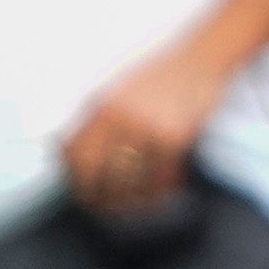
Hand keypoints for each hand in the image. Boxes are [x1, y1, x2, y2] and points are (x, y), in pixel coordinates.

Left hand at [60, 35, 233, 223]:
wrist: (203, 60)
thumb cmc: (161, 76)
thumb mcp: (117, 90)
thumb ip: (94, 119)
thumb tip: (65, 151)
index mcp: (102, 106)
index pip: (76, 155)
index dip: (77, 181)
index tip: (84, 193)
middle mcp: (122, 118)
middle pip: (100, 174)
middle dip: (102, 198)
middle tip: (107, 208)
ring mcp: (149, 128)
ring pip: (132, 181)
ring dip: (135, 198)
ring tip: (140, 201)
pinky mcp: (177, 138)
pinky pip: (163, 177)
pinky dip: (165, 187)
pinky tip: (169, 186)